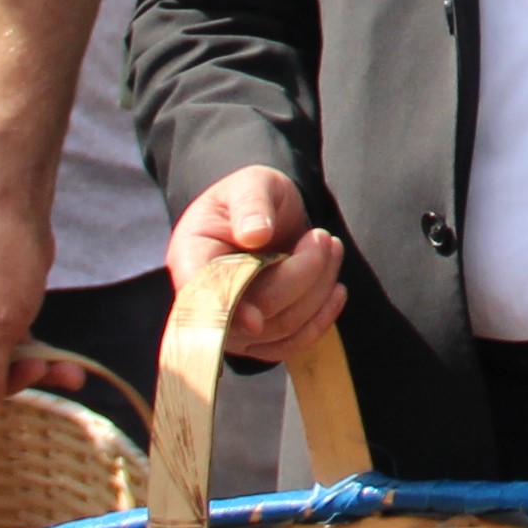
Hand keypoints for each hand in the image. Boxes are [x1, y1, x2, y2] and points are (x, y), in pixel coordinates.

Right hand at [169, 169, 349, 361]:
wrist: (267, 218)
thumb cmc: (253, 198)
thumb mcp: (252, 184)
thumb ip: (250, 204)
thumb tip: (254, 234)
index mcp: (190, 257)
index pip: (201, 296)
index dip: (226, 312)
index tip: (255, 320)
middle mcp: (206, 300)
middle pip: (257, 310)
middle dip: (301, 274)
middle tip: (323, 236)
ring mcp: (233, 325)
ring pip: (282, 326)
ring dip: (318, 289)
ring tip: (330, 246)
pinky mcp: (261, 337)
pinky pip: (293, 343)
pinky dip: (321, 319)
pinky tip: (336, 290)